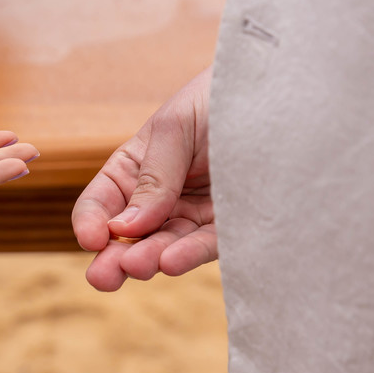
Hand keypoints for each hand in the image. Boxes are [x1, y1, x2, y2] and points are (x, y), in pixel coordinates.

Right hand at [71, 68, 214, 290]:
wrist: (282, 95)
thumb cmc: (221, 99)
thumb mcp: (176, 128)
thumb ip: (152, 178)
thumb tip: (125, 228)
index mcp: (134, 168)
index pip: (101, 203)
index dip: (91, 223)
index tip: (93, 239)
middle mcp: (160, 197)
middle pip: (127, 235)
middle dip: (112, 257)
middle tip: (103, 277)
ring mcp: (193, 214)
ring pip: (163, 246)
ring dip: (147, 259)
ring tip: (136, 266)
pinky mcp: (229, 226)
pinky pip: (205, 246)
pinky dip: (187, 256)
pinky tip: (171, 262)